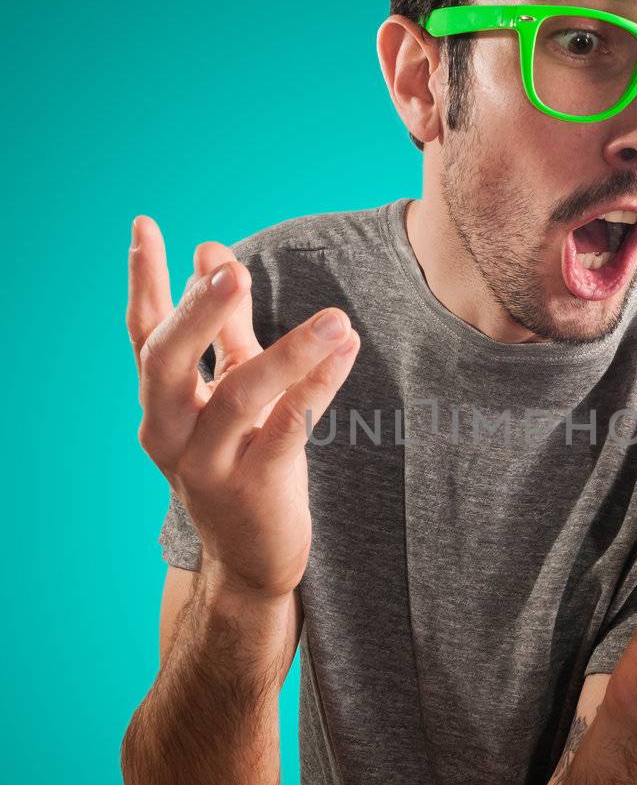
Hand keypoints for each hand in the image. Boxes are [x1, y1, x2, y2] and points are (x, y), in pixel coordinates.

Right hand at [128, 215, 360, 598]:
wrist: (253, 558)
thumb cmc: (244, 459)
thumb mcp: (231, 390)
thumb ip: (224, 327)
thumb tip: (212, 251)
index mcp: (160, 403)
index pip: (144, 332)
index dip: (145, 280)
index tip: (145, 225)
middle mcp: (170, 432)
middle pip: (168, 361)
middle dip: (199, 311)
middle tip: (232, 269)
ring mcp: (208, 465)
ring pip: (239, 395)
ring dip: (290, 351)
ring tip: (337, 318)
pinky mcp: (254, 490)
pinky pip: (287, 428)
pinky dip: (317, 388)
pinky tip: (345, 354)